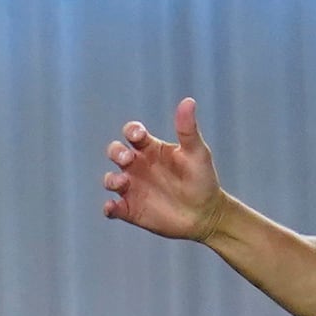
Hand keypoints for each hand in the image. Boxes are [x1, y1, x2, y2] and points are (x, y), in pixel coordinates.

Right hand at [102, 98, 229, 242]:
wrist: (206, 214)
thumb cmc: (202, 179)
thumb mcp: (197, 152)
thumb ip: (188, 129)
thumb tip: (188, 101)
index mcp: (151, 148)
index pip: (133, 133)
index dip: (132, 130)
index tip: (139, 136)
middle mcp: (138, 166)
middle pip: (115, 152)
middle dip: (116, 152)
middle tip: (127, 158)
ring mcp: (133, 188)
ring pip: (111, 179)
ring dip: (111, 179)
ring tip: (122, 183)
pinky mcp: (131, 210)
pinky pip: (112, 208)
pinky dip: (109, 208)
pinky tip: (113, 208)